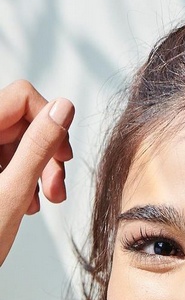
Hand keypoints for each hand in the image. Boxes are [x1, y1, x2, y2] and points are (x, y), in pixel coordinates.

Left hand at [0, 80, 74, 266]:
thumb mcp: (12, 190)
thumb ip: (39, 146)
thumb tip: (64, 108)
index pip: (22, 96)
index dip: (50, 121)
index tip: (63, 155)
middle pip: (22, 120)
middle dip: (47, 153)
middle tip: (54, 189)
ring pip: (17, 142)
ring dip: (38, 170)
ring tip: (43, 202)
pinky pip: (5, 160)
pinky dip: (23, 179)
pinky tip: (26, 203)